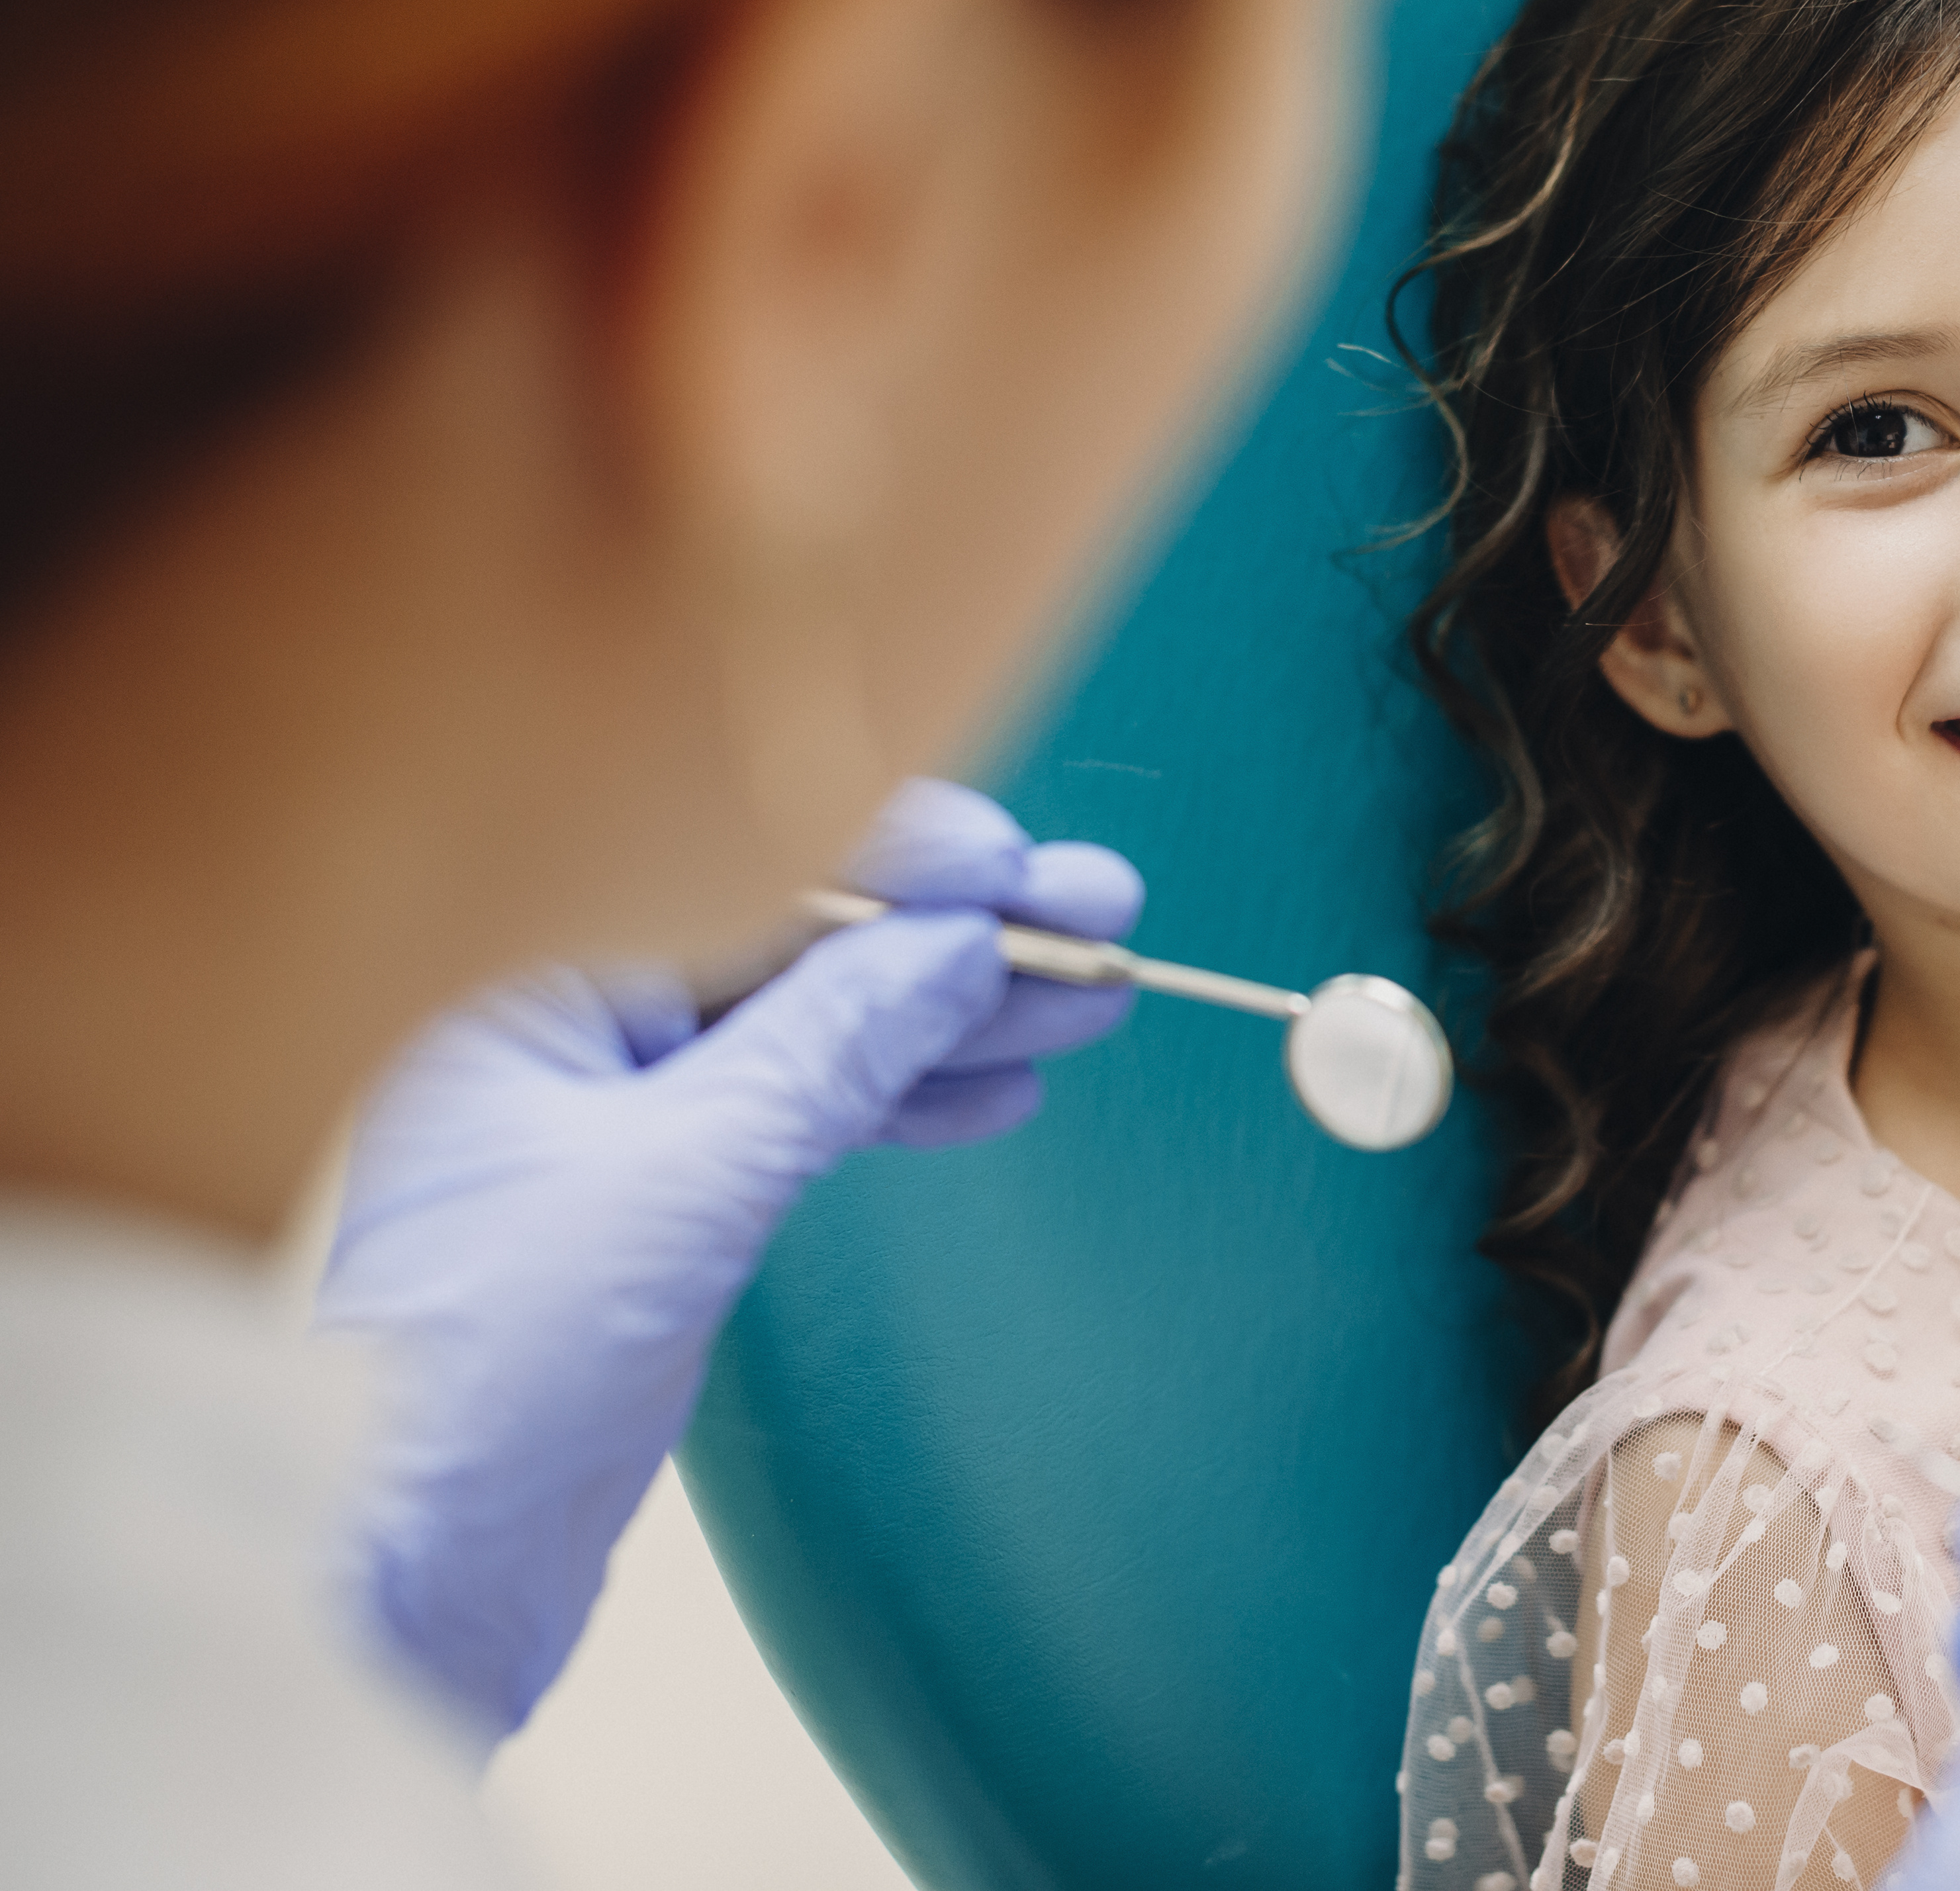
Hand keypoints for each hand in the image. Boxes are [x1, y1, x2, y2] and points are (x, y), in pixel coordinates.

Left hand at [316, 778, 1141, 1742]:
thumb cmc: (462, 1377)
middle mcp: (558, 1017)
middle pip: (796, 937)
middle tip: (1098, 914)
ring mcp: (605, 1110)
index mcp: (523, 972)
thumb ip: (825, 1051)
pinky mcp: (648, 1199)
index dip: (902, 860)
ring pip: (813, 1026)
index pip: (744, 862)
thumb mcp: (677, 1184)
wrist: (383, 1578)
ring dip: (952, 1014)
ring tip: (1085, 996)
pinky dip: (898, 1099)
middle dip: (955, 932)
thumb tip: (954, 948)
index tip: (1021, 873)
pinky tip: (995, 1086)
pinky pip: (795, 1110)